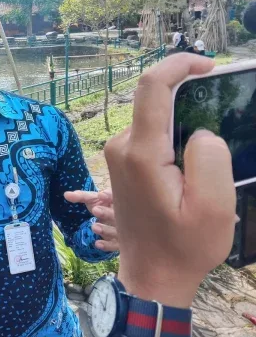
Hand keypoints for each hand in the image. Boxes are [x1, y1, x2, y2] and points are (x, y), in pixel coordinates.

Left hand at [64, 189, 117, 251]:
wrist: (111, 221)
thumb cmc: (102, 206)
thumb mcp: (92, 199)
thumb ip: (80, 196)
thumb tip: (66, 195)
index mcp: (116, 201)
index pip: (116, 197)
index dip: (109, 196)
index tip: (100, 195)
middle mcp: (122, 215)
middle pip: (118, 215)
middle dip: (107, 213)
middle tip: (95, 210)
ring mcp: (122, 229)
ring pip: (117, 231)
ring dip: (106, 229)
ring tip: (94, 227)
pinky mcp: (119, 242)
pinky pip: (115, 245)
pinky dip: (107, 245)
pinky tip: (97, 244)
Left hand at [104, 53, 235, 307]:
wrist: (151, 272)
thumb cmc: (184, 246)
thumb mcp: (213, 208)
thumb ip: (209, 158)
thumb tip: (198, 131)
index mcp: (141, 153)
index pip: (152, 86)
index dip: (179, 64)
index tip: (208, 65)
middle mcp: (121, 146)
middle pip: (153, 99)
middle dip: (188, 96)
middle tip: (218, 120)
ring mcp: (118, 154)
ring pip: (153, 117)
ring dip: (182, 121)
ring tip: (203, 159)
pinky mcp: (122, 161)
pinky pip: (148, 132)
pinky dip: (171, 134)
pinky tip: (188, 164)